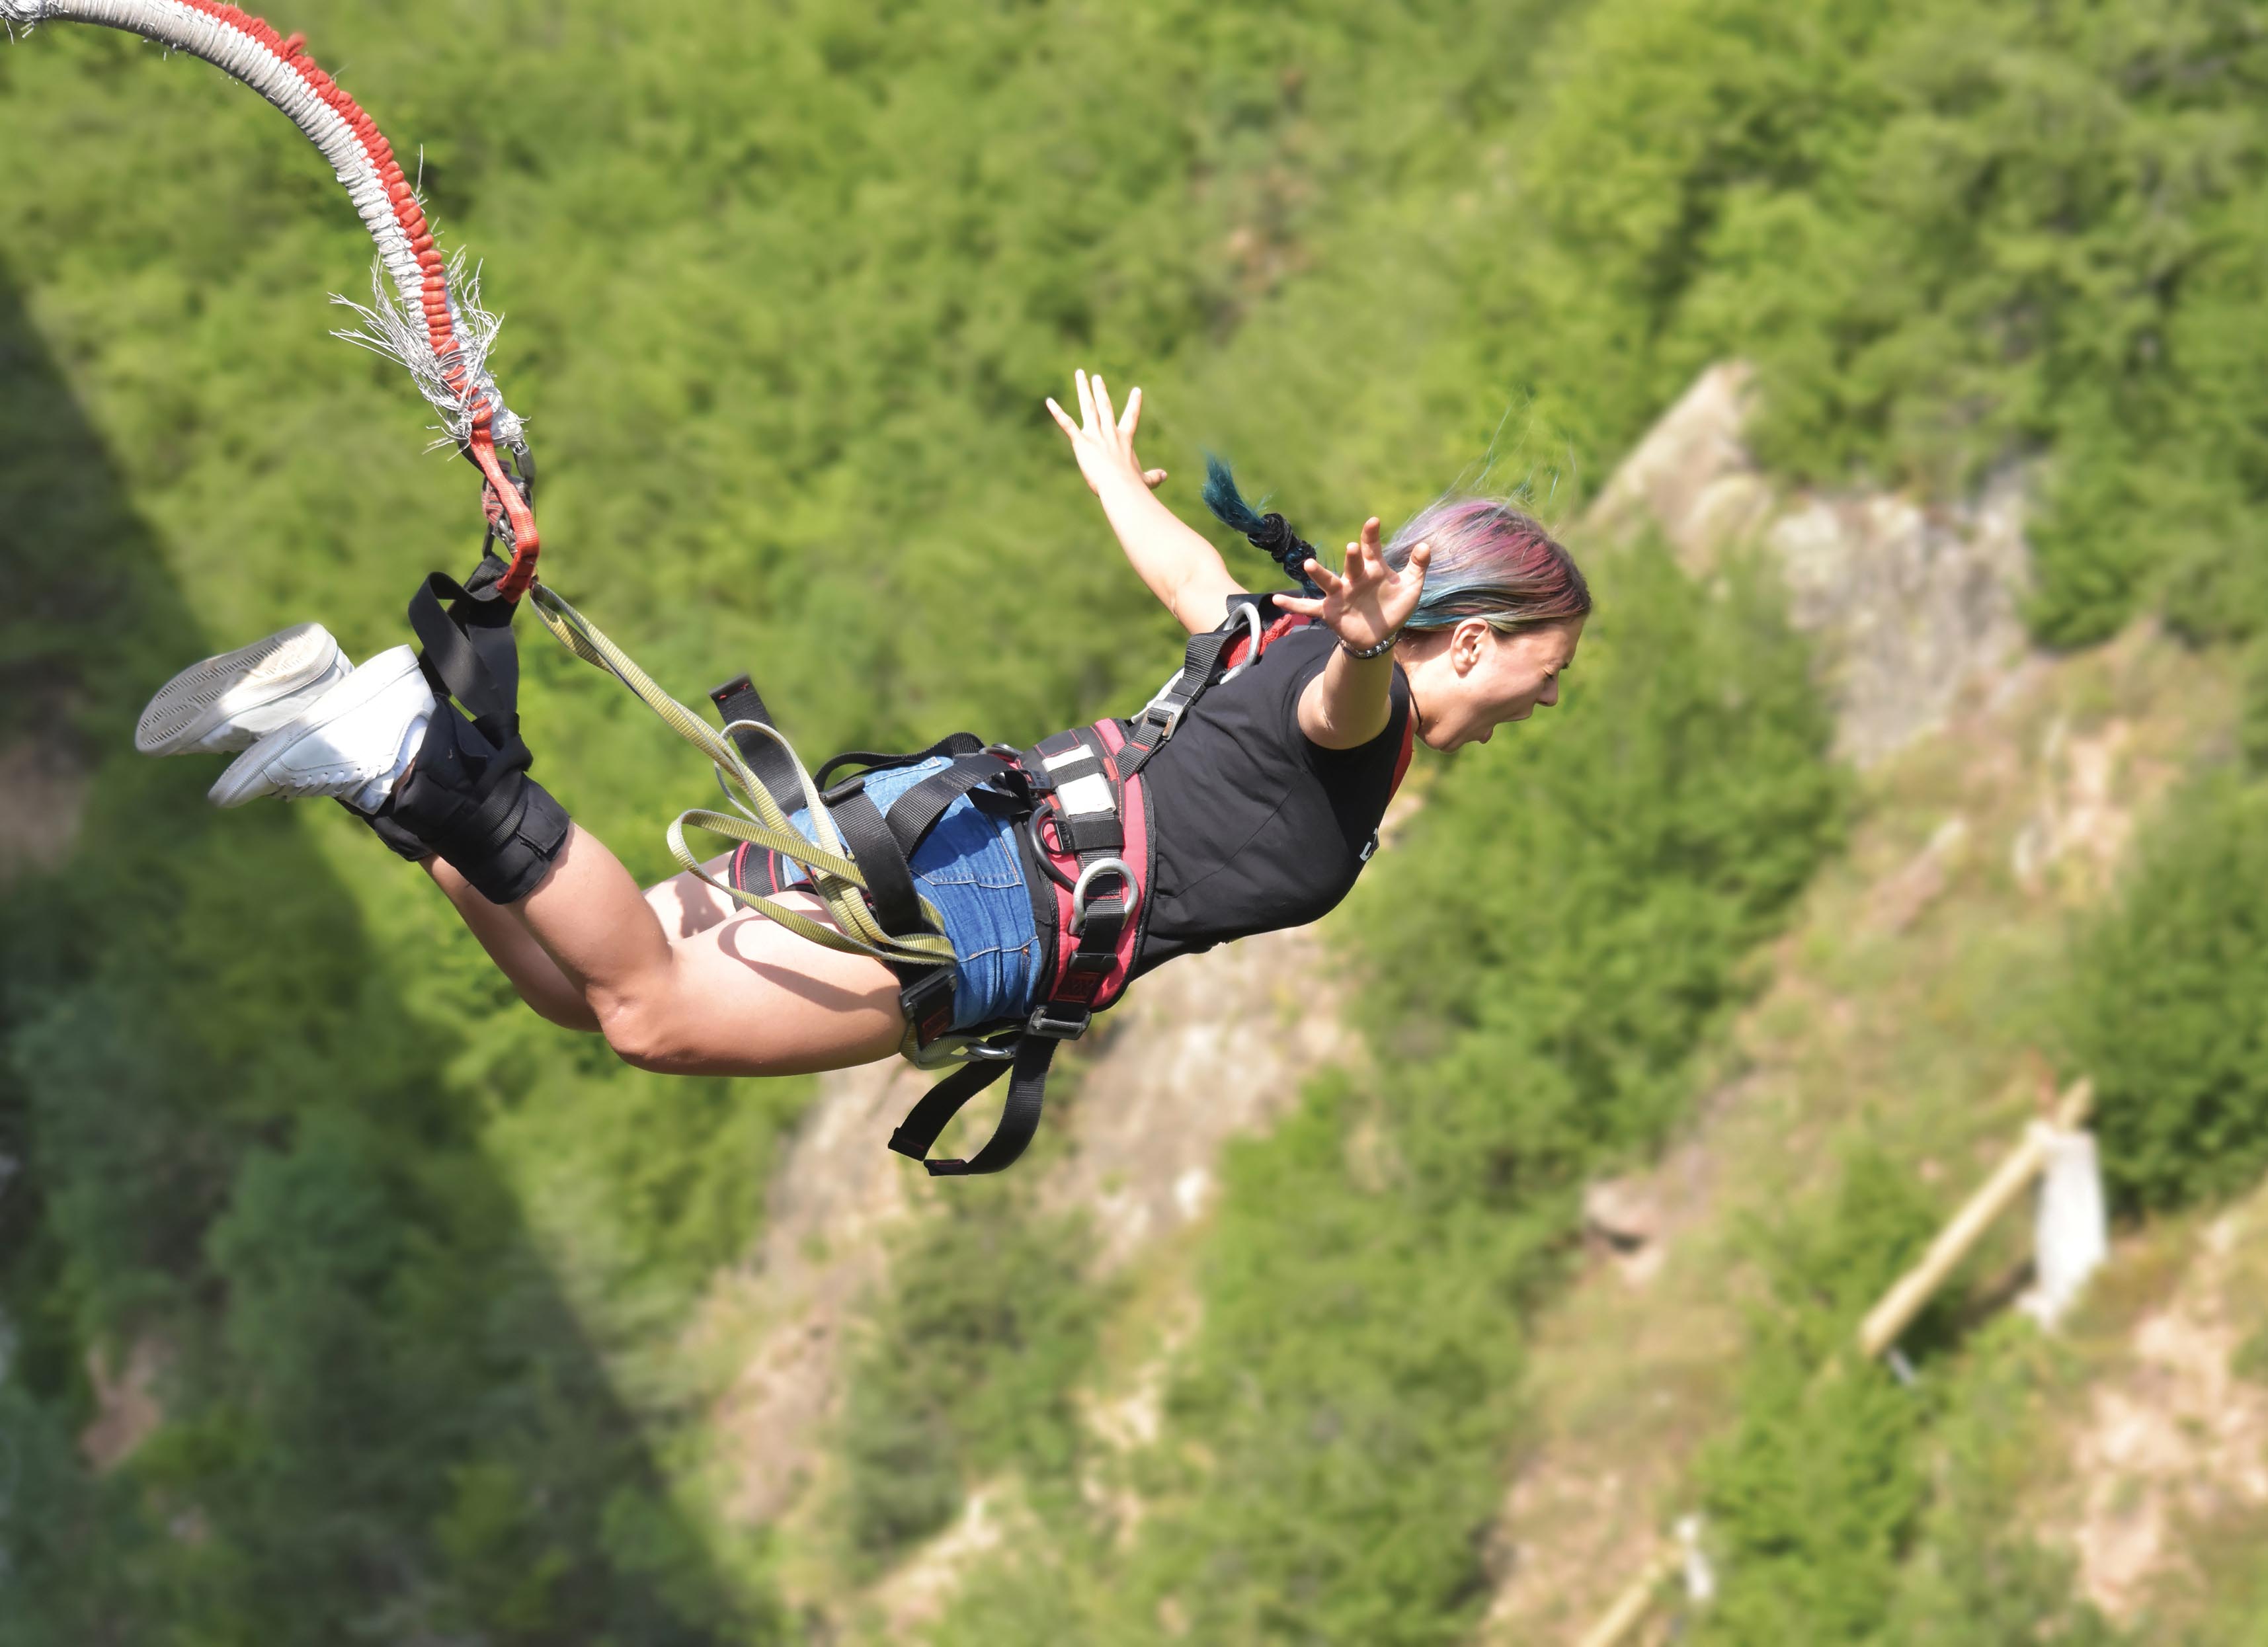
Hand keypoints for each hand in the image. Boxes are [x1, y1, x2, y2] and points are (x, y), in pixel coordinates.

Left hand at [1045, 368, 1167, 497]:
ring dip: (1083, 390)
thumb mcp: (1146, 481)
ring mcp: (1095, 435)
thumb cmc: (1133, 487)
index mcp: (1124, 440)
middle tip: (1096, 377)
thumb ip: (1154, 477)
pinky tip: (1049, 401)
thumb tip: (1164, 476)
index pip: (1130, 418)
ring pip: (1088, 407)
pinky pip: (1067, 424)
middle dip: (1100, 390)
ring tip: (1080, 374)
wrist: (1120, 487)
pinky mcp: (1081, 442)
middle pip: (1105, 406)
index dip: (1134, 404)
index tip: (1137, 390)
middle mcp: (1109, 433)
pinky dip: (1057, 413)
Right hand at [1275, 518, 1428, 654]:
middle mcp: (1354, 578)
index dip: (1371, 535)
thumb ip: (1418, 566)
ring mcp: (1339, 594)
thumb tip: (1426, 545)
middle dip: (1352, 557)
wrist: (1380, 635)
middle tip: (1351, 548)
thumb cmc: (1394, 607)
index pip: (1372, 548)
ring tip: (1308, 565)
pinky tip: (1277, 599)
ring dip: (1318, 574)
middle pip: (1352, 564)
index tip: (1373, 521)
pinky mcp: (1329, 611)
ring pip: (1327, 582)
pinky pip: (1308, 607)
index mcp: (1373, 569)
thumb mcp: (1411, 588)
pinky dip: (1293, 605)